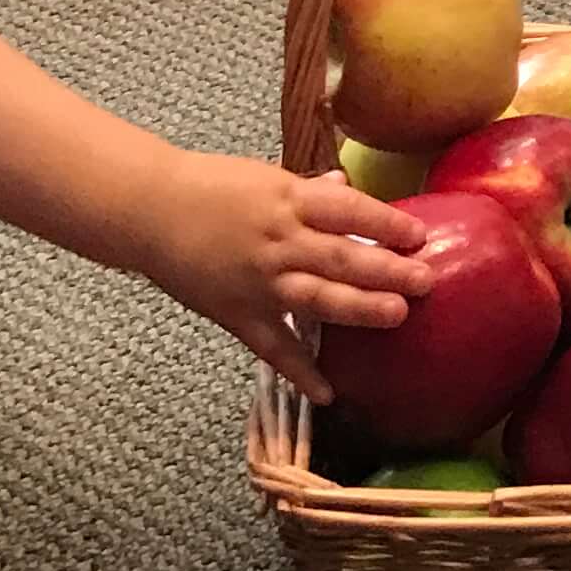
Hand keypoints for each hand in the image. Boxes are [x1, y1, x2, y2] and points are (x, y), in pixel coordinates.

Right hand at [139, 157, 428, 401]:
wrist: (146, 210)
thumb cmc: (207, 186)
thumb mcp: (263, 177)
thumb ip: (308, 191)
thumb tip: (347, 187)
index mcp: (287, 201)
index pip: (347, 211)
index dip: (386, 223)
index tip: (420, 234)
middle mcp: (277, 241)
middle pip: (340, 257)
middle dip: (387, 270)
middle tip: (425, 279)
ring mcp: (258, 281)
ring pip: (316, 299)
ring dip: (358, 311)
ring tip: (397, 316)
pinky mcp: (237, 314)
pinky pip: (272, 347)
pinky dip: (299, 372)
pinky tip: (328, 394)